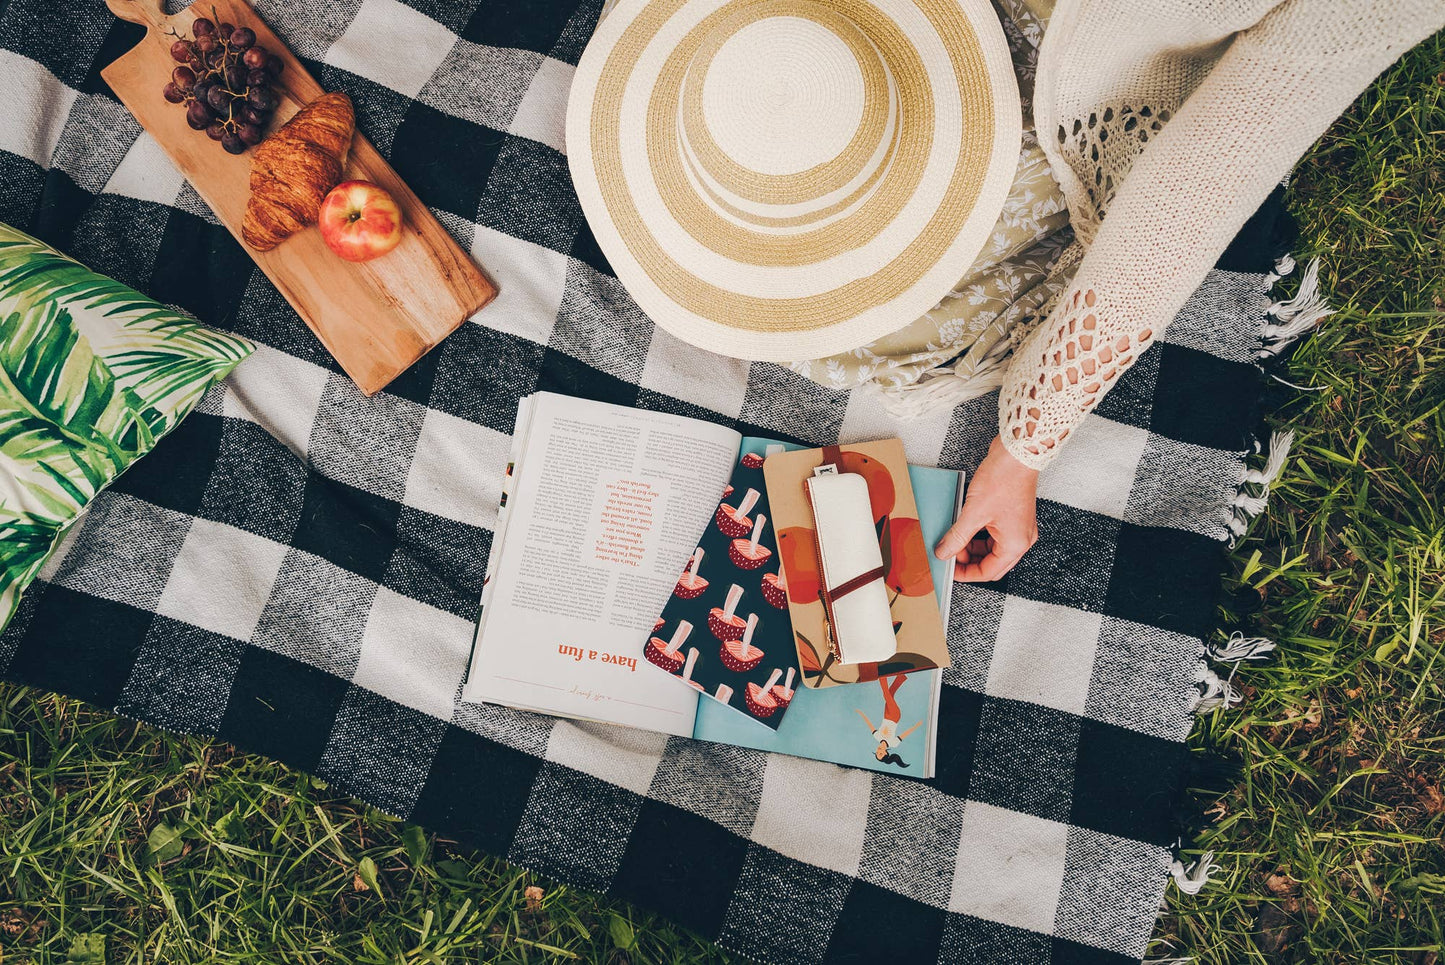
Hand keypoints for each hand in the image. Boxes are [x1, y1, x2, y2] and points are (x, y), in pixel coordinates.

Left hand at [935, 435, 1038, 581]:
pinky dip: (978, 534)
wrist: (1016, 453)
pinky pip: (993, 533)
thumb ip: (957, 537)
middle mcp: (1021, 538)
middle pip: (991, 562)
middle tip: (949, 553)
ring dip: (972, 546)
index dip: (966, 574)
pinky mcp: (1012, 514)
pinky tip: (963, 527)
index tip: (949, 570)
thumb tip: (944, 552)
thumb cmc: (1004, 480)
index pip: (988, 572)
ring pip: (991, 547)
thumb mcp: (974, 513)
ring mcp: (1017, 526)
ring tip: (953, 539)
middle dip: (969, 560)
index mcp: (1015, 545)